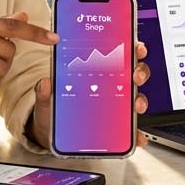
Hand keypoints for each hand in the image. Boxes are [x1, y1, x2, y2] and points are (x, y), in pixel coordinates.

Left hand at [28, 41, 151, 148]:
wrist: (50, 133)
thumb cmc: (52, 109)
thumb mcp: (46, 99)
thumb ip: (44, 92)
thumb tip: (45, 83)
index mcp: (95, 73)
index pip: (116, 55)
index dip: (130, 48)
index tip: (135, 47)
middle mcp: (109, 87)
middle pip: (132, 74)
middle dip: (139, 71)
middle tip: (135, 75)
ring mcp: (115, 106)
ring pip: (136, 98)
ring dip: (140, 100)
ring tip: (136, 105)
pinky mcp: (116, 126)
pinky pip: (130, 129)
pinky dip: (136, 133)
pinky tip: (137, 137)